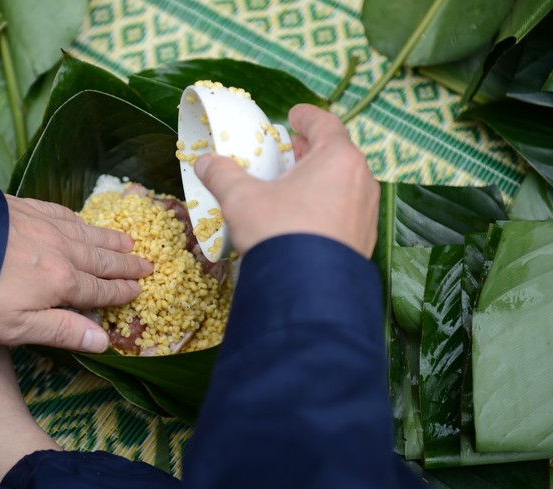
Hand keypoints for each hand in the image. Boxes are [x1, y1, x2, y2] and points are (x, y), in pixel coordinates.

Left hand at [0, 169, 152, 352]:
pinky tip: (80, 219)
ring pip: (84, 232)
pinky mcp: (20, 206)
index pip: (99, 289)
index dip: (120, 291)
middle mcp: (58, 250)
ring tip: (126, 241)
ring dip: (108, 239)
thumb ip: (62, 331)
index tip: (139, 289)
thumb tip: (105, 340)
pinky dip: (77, 218)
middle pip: (99, 258)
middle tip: (146, 263)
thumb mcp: (17, 328)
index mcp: (61, 282)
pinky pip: (60, 210)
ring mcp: (39, 224)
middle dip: (124, 263)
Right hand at [194, 104, 379, 257]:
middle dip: (311, 149)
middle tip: (291, 150)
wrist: (306, 290)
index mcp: (338, 158)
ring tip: (295, 186)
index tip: (294, 115)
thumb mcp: (242, 199)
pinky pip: (346, 211)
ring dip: (321, 178)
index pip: (325, 124)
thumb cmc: (279, 232)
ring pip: (344, 183)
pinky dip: (328, 205)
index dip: (307, 116)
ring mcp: (367, 212)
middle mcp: (361, 180)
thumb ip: (223, 175)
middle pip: (336, 153)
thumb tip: (205, 162)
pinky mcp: (365, 240)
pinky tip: (306, 218)